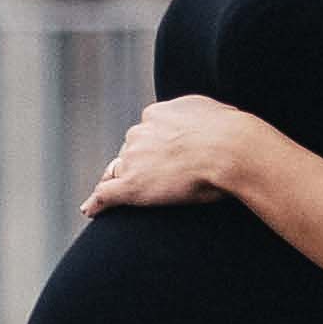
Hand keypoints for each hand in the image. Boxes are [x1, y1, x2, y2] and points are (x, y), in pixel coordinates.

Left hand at [83, 95, 253, 212]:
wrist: (230, 150)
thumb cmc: (231, 134)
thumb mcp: (211, 112)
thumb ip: (196, 115)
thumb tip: (204, 120)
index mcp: (157, 114)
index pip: (145, 131)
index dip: (150, 147)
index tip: (158, 158)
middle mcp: (140, 132)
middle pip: (130, 150)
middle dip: (138, 163)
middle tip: (153, 181)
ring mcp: (133, 159)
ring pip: (118, 171)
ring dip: (120, 181)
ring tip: (120, 199)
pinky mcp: (132, 186)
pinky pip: (105, 195)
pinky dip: (97, 203)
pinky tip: (91, 211)